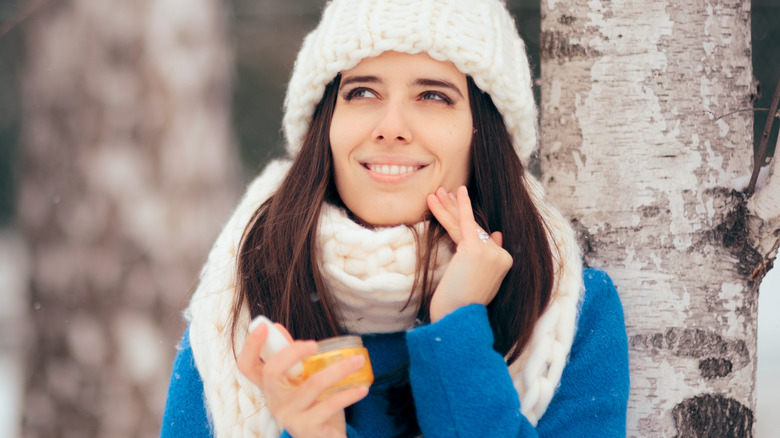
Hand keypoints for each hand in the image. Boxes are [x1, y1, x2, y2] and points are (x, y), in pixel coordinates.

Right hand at [237, 323, 368, 437]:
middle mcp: (274, 401)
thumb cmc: (315, 405)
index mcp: (270, 386)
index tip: (262, 326)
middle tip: (314, 344)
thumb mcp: (302, 380)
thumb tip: (278, 327)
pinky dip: (349, 394)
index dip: (250, 346)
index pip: (247, 366)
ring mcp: (288, 415)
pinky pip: (329, 405)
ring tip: (358, 361)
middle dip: (292, 352)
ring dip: (338, 369)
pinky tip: (362, 388)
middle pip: (271, 372)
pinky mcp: (306, 427)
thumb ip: (292, 357)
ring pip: (312, 385)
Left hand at [426, 186, 512, 321]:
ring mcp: (491, 253)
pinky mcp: (475, 250)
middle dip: (457, 209)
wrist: (457, 318)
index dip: (468, 222)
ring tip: (436, 193)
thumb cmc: (461, 305)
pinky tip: (458, 191)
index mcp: (503, 263)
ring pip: (466, 225)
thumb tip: (497, 233)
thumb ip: (489, 258)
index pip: (484, 236)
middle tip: (445, 193)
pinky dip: (461, 205)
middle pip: (475, 227)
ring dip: (450, 206)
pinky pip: (466, 222)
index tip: (457, 205)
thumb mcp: (480, 280)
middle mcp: (500, 256)